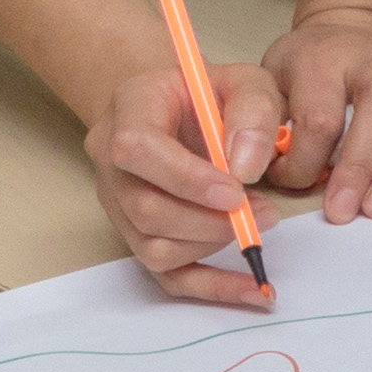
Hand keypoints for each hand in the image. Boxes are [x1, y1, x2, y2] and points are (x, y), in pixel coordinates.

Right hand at [92, 58, 297, 309]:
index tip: (236, 191)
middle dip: (208, 221)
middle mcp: (110, 161)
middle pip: (143, 208)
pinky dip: (211, 287)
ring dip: (211, 245)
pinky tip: (252, 290)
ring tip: (254, 225)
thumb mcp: (244, 81)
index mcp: (129, 109)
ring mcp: (118, 204)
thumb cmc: (213, 96)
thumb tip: (245, 168)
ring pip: (153, 248)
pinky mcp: (137, 236)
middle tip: (261, 212)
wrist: (182, 108)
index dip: (185, 178)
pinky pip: (165, 276)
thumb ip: (253, 112)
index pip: (135, 149)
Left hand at [264, 7, 371, 228]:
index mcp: (325, 57)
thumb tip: (257, 169)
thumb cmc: (313, 65)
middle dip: (361, 165)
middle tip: (343, 212)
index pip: (319, 115)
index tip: (288, 182)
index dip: (304, 161)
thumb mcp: (273, 77)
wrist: (362, 27)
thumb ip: (265, 121)